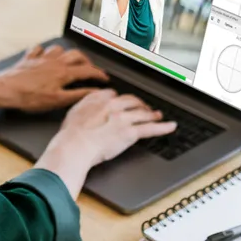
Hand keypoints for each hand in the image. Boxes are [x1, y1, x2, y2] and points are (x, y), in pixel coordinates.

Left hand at [0, 44, 108, 112]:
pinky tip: (44, 55)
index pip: (87, 70)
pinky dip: (44, 51)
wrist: (5, 90)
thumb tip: (94, 92)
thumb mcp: (57, 100)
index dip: (98, 74)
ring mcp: (41, 58)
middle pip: (76, 55)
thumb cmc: (29, 97)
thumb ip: (78, 95)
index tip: (104, 78)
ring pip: (59, 49)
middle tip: (89, 69)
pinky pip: (39, 49)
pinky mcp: (28, 59)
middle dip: (86, 61)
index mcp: (63, 72)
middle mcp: (54, 62)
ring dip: (66, 53)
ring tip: (69, 60)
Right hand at [36, 90, 177, 196]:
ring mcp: (123, 118)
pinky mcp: (130, 133)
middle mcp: (112, 106)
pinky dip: (163, 127)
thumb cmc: (70, 135)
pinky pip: (150, 128)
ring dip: (152, 113)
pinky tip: (171, 126)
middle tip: (144, 108)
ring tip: (157, 115)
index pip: (114, 95)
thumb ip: (83, 107)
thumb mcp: (72, 113)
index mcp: (97, 99)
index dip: (120, 100)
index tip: (123, 103)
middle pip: (132, 101)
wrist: (74, 146)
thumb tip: (86, 107)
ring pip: (143, 113)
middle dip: (139, 104)